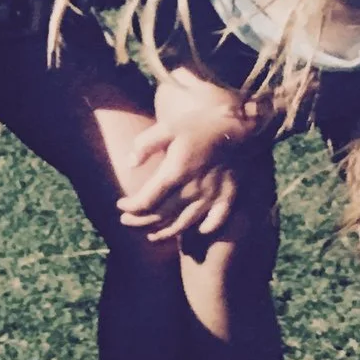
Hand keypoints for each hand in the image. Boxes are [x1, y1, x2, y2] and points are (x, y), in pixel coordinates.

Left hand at [116, 114, 244, 241]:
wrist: (239, 123)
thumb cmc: (200, 124)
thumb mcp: (167, 126)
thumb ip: (145, 145)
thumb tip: (130, 164)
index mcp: (175, 172)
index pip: (146, 201)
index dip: (130, 207)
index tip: (120, 205)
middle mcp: (192, 190)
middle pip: (161, 216)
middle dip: (140, 221)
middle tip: (126, 221)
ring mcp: (212, 196)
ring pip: (184, 224)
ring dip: (165, 232)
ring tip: (151, 235)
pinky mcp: (228, 197)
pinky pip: (215, 222)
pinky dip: (202, 229)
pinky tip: (194, 231)